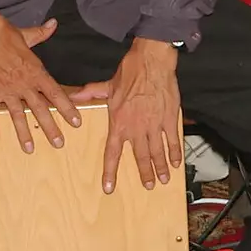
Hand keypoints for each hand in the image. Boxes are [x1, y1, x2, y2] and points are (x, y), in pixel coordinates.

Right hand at [0, 12, 79, 152]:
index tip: (76, 122)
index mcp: (35, 72)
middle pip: (40, 110)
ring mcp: (5, 91)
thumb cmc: (2, 33)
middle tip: (59, 143)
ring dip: (23, 133)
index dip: (67, 108)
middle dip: (50, 128)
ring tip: (29, 149)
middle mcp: (23, 85)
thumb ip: (40, 33)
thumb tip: (53, 24)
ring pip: (17, 116)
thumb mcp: (25, 34)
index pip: (56, 94)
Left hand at [71, 39, 181, 193]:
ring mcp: (154, 125)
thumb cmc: (130, 73)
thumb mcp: (107, 85)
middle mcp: (136, 128)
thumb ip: (91, 94)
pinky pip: (172, 140)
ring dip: (160, 168)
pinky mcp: (169, 118)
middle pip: (140, 157)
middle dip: (144, 174)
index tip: (109, 187)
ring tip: (162, 179)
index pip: (112, 153)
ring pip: (157, 152)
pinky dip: (174, 152)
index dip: (110, 172)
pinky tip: (176, 162)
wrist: (151, 63)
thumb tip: (73, 96)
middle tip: (148, 186)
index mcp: (119, 123)